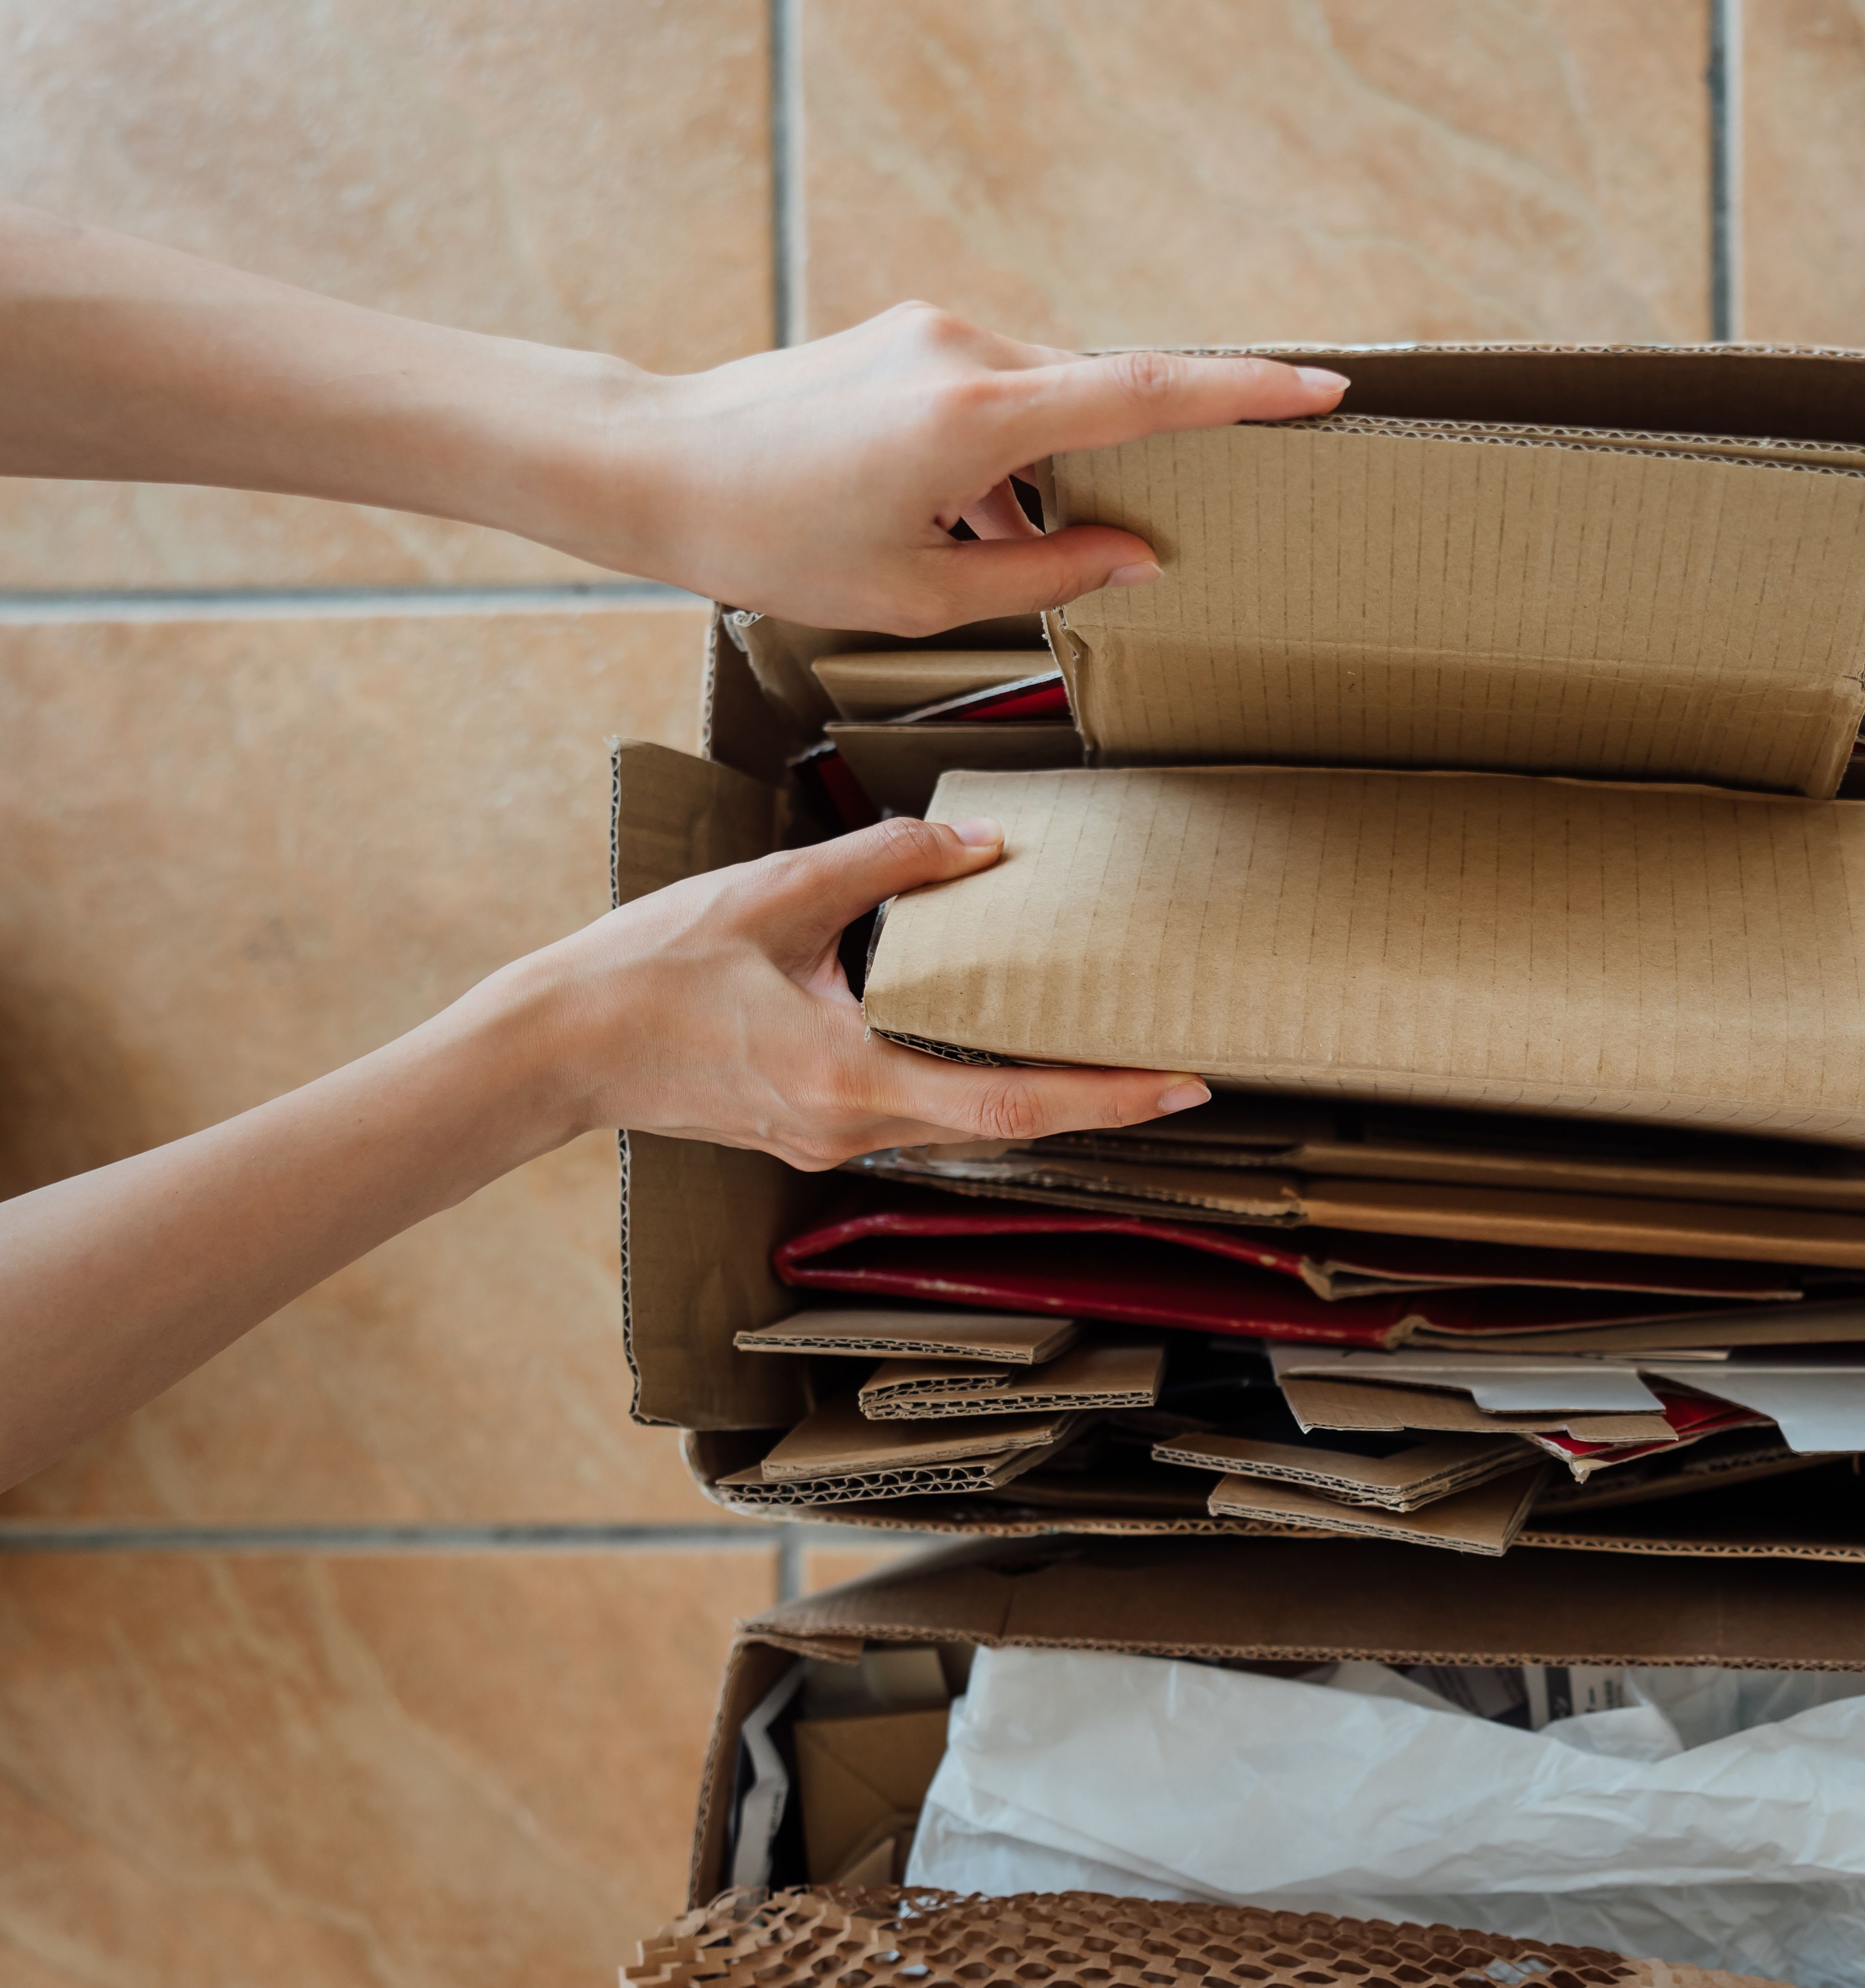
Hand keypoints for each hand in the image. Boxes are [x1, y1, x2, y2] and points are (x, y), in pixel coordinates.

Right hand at [493, 811, 1208, 1167]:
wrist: (554, 1046)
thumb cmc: (650, 970)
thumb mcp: (778, 894)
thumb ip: (888, 864)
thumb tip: (980, 844)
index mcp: (851, 1081)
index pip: (1013, 1104)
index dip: (1107, 1099)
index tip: (1183, 1088)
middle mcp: (851, 1129)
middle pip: (1004, 1125)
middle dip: (1094, 1099)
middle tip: (1176, 1070)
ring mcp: (829, 1139)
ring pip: (961, 1125)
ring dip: (1033, 1095)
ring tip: (1106, 1055)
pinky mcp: (809, 1130)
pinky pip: (915, 1112)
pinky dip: (968, 1084)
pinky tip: (996, 1045)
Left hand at [600, 310, 1349, 632]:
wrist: (656, 465)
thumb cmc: (773, 539)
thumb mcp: (919, 591)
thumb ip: (1044, 572)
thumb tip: (1138, 556)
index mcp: (977, 416)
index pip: (1148, 394)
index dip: (1246, 394)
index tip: (1321, 391)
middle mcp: (964, 353)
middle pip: (1101, 399)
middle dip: (1132, 464)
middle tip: (1143, 531)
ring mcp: (933, 336)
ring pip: (1048, 402)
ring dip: (1050, 475)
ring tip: (980, 547)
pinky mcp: (907, 341)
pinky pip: (997, 396)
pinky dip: (1006, 461)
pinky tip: (961, 523)